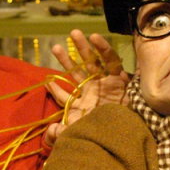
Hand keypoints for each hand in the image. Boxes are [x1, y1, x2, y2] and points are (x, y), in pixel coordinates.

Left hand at [44, 30, 129, 145]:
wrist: (123, 135)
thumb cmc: (100, 135)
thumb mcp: (77, 135)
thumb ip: (61, 133)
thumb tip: (51, 130)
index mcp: (81, 106)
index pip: (64, 95)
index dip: (54, 89)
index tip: (46, 81)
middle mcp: (92, 93)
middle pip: (76, 73)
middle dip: (66, 60)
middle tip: (55, 47)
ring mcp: (105, 85)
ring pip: (92, 63)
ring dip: (83, 48)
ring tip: (73, 33)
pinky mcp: (119, 80)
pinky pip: (111, 61)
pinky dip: (104, 49)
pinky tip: (94, 37)